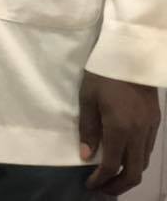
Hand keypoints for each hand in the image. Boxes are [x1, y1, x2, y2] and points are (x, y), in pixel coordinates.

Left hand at [80, 70, 159, 194]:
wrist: (131, 55)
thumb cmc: (102, 73)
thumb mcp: (87, 98)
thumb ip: (88, 128)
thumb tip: (86, 155)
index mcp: (120, 128)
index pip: (112, 165)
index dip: (101, 180)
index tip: (90, 185)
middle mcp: (139, 133)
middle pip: (134, 172)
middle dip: (119, 185)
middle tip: (103, 189)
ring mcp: (151, 128)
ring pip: (144, 162)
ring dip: (129, 174)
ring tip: (113, 178)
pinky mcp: (156, 121)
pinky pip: (148, 149)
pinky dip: (137, 160)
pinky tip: (125, 157)